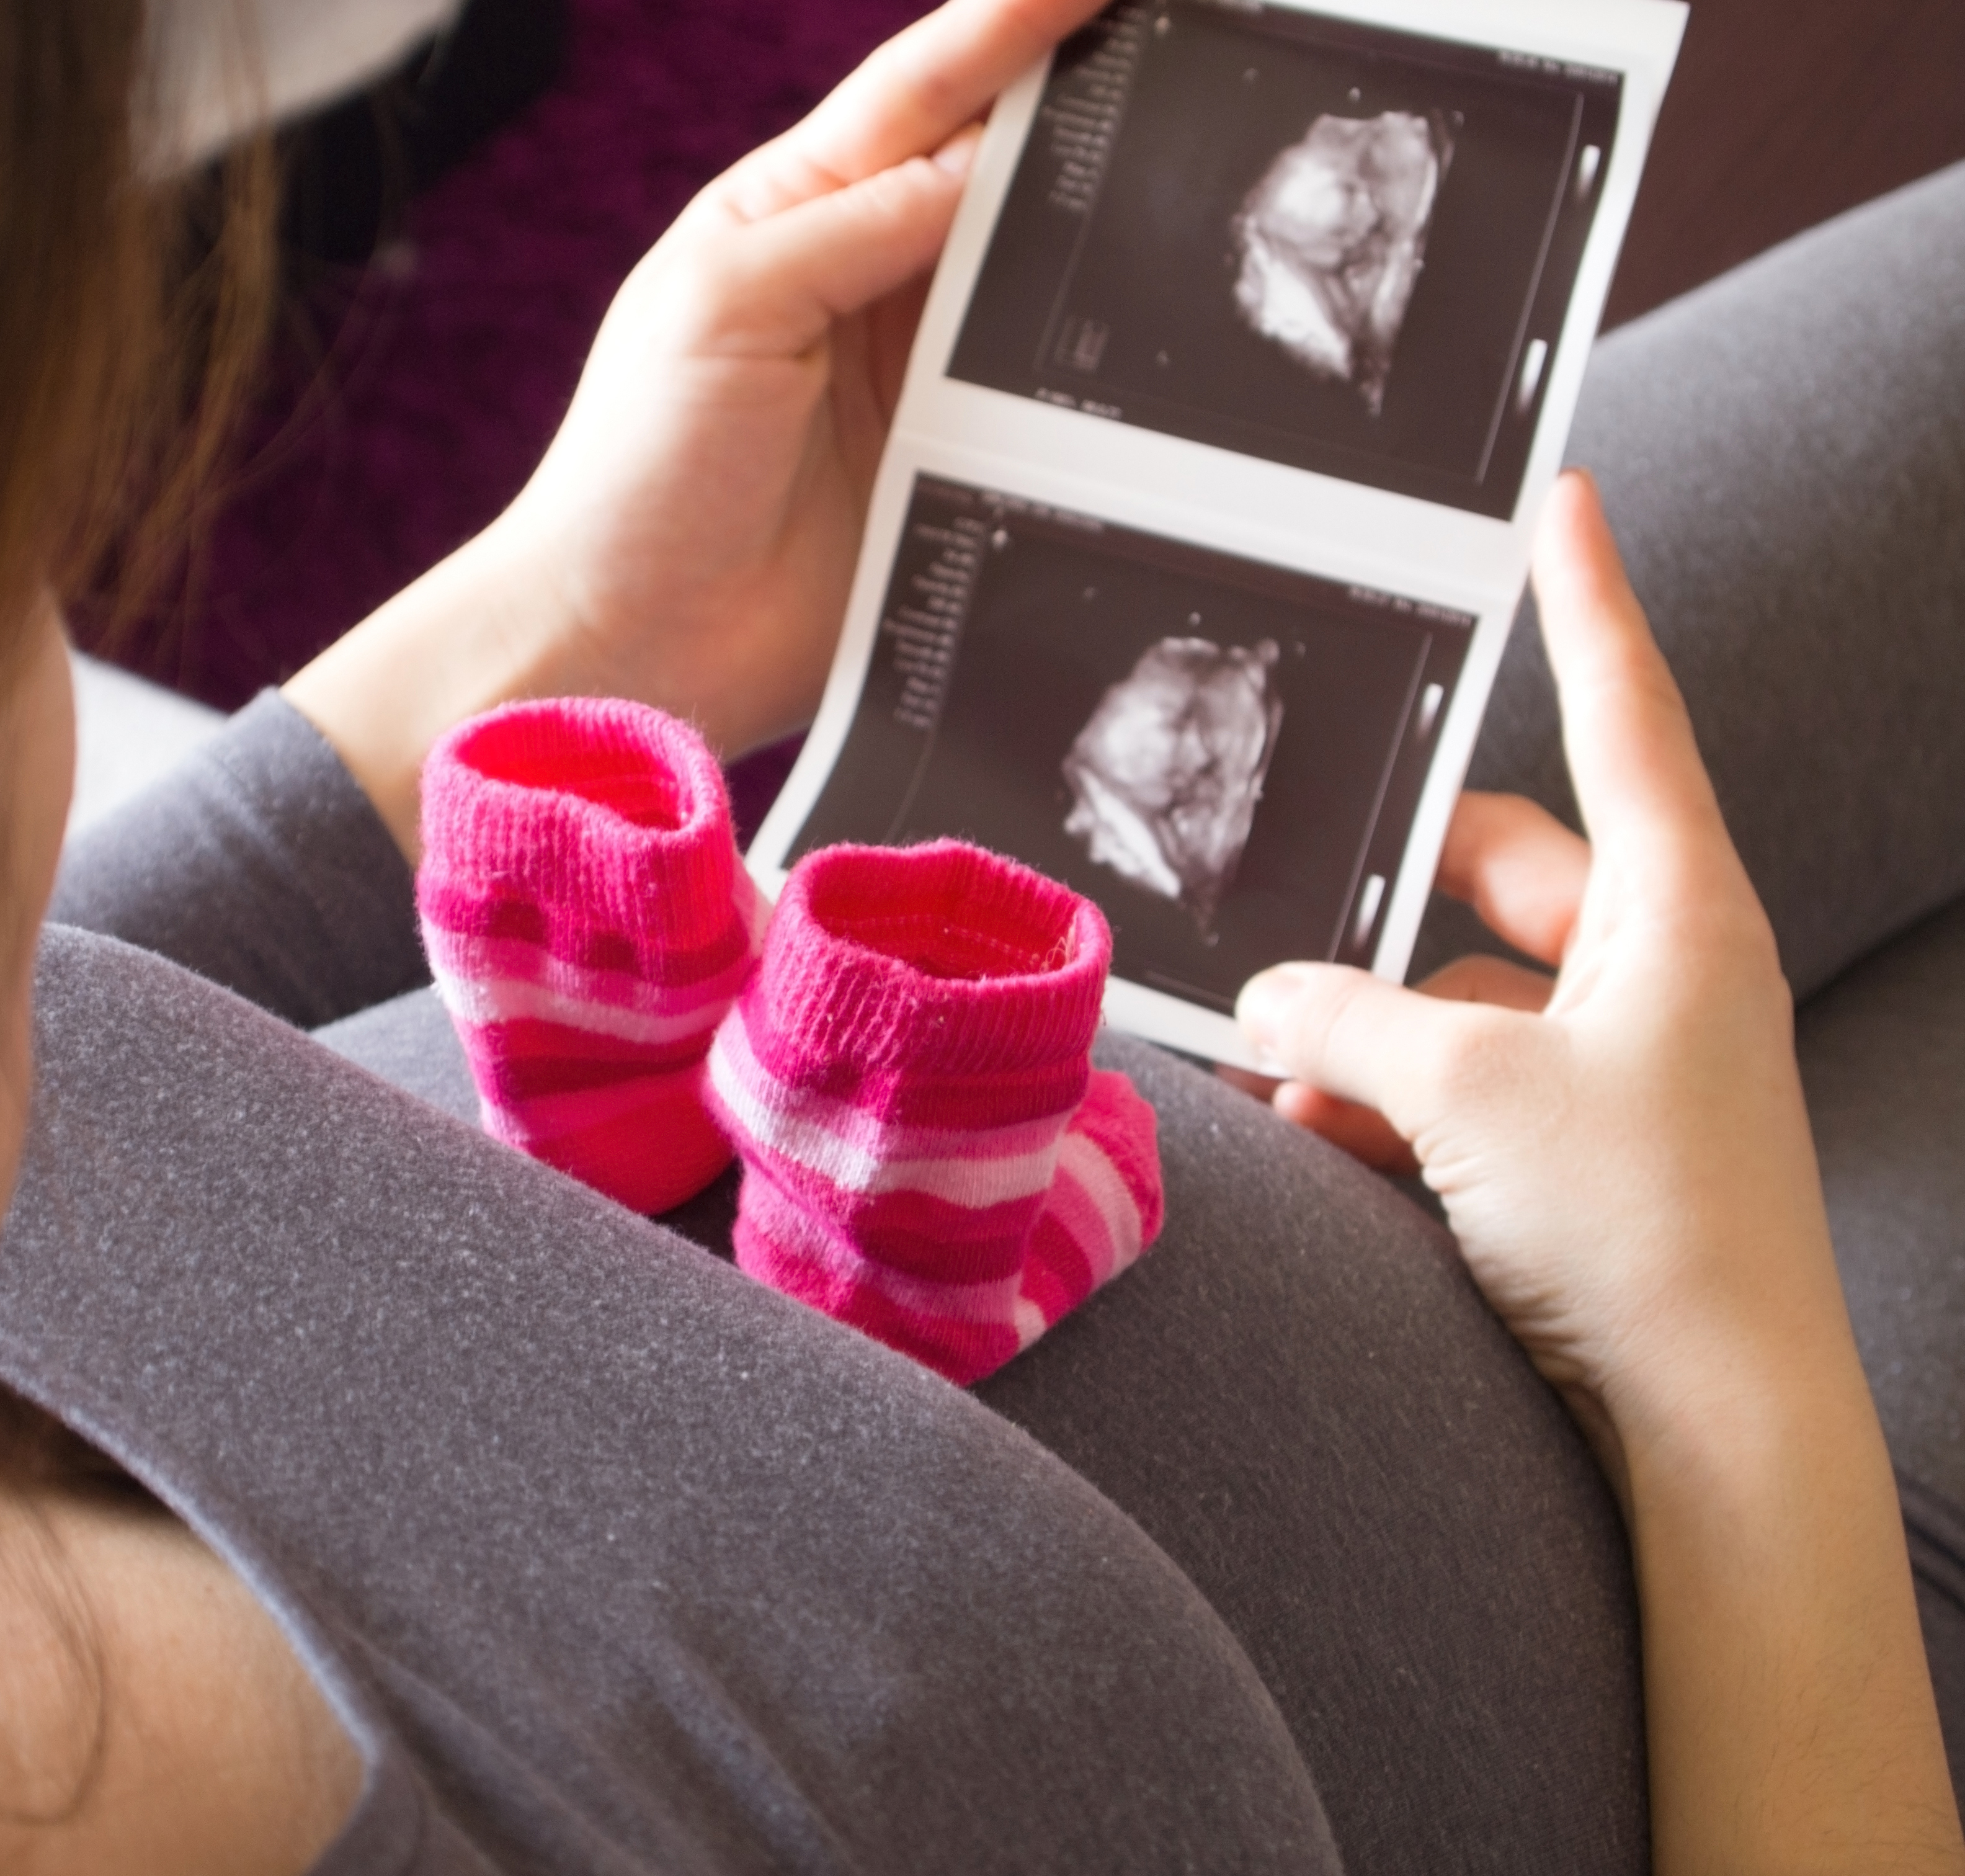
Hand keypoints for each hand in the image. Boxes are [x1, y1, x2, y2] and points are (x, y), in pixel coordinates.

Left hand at [288, 0, 1109, 849]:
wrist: (628, 644)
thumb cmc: (636, 470)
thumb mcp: (727, 305)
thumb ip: (861, 225)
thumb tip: (988, 164)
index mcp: (799, 211)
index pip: (928, 85)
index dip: (1020, 18)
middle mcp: (871, 282)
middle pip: (1005, 172)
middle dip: (1097, 110)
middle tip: (1191, 54)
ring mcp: (921, 381)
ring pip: (1044, 287)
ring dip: (1114, 244)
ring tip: (1206, 178)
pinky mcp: (957, 476)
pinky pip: (1050, 414)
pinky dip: (1101, 389)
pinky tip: (1163, 353)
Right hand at [1238, 468, 1963, 1872]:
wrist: (1723, 1426)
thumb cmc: (1642, 1225)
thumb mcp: (1461, 1090)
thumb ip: (1341, 1023)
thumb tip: (1267, 1002)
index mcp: (1675, 909)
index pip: (1626, 711)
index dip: (1587, 601)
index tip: (1565, 500)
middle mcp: (1664, 969)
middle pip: (1505, 874)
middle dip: (1384, 906)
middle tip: (1280, 918)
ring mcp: (1635, 1062)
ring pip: (1471, 999)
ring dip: (1370, 1035)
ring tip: (1277, 1087)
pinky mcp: (1599, 1147)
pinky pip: (1476, 1088)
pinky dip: (1398, 1108)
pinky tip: (1317, 1150)